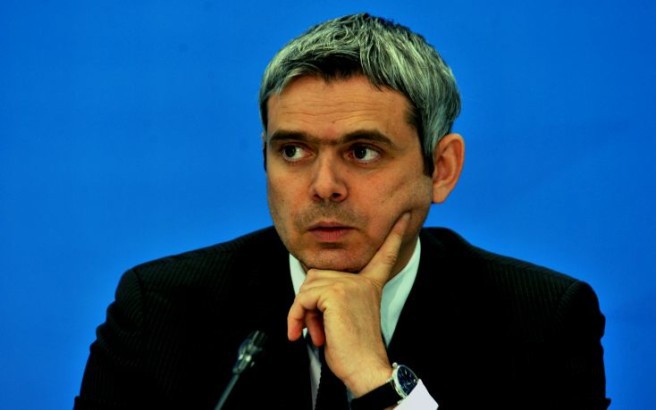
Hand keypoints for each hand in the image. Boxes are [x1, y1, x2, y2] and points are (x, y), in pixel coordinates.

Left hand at [287, 213, 410, 394]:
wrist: (364, 368)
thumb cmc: (353, 349)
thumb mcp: (346, 315)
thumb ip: (335, 294)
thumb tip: (308, 276)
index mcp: (370, 283)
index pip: (383, 255)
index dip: (395, 236)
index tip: (403, 218)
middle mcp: (362, 280)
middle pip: (318, 274)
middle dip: (309, 301)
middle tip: (317, 327)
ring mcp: (349, 284)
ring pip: (307, 286)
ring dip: (302, 312)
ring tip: (317, 332)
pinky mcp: (336, 293)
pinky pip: (302, 298)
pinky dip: (296, 316)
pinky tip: (302, 333)